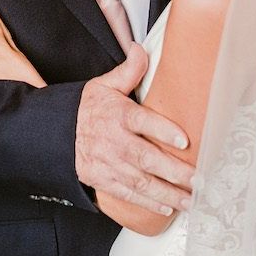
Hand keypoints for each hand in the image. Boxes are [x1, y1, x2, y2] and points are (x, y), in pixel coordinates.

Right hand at [75, 44, 193, 214]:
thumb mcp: (105, 85)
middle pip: (146, 158)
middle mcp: (114, 140)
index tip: (184, 141)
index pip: (142, 121)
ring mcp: (109, 163)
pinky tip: (167, 206)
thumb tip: (141, 49)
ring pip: (141, 181)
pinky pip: (128, 193)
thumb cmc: (87, 108)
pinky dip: (148, 202)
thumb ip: (128, 71)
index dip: (163, 131)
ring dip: (168, 192)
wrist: (57, 133)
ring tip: (190, 199)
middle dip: (174, 171)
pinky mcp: (104, 179)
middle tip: (198, 179)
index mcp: (117, 114)